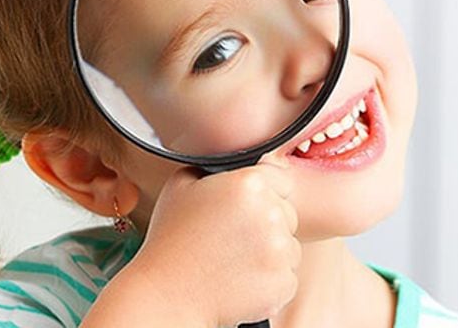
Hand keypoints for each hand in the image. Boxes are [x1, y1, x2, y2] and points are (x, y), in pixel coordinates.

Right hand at [118, 163, 299, 325]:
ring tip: (233, 262)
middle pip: (287, 213)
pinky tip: (240, 281)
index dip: (264, 193)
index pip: (280, 178)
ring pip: (290, 247)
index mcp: (249, 184)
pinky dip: (269, 282)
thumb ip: (214, 168)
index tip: (246, 210)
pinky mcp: (283, 281)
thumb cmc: (171, 241)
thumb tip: (235, 162)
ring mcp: (280, 250)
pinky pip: (287, 276)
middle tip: (232, 239)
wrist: (167, 295)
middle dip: (267, 225)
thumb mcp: (181, 187)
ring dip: (270, 254)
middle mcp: (270, 213)